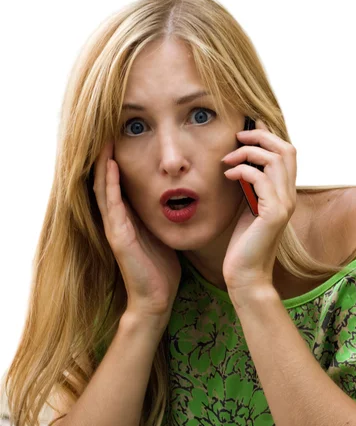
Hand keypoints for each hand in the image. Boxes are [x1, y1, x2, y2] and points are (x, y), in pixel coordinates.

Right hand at [93, 142, 181, 318]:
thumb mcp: (164, 233)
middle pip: (107, 179)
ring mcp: (114, 227)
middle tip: (109, 127)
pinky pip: (111, 205)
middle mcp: (117, 219)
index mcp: (128, 217)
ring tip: (105, 137)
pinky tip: (112, 165)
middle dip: (107, 154)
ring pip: (104, 187)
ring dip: (104, 162)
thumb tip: (181, 195)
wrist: (156, 299)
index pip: (120, 181)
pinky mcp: (118, 237)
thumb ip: (165, 214)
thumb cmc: (162, 268)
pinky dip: (110, 184)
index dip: (119, 158)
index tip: (125, 133)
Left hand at [221, 119, 296, 294]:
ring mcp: (284, 205)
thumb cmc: (243, 244)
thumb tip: (242, 164)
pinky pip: (261, 179)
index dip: (269, 136)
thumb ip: (250, 187)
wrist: (246, 275)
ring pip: (275, 160)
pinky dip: (243, 171)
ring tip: (228, 158)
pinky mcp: (273, 214)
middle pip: (286, 150)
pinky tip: (228, 175)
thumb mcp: (247, 208)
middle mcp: (289, 196)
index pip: (287, 153)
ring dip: (248, 152)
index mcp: (285, 193)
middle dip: (261, 137)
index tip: (246, 130)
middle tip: (238, 136)